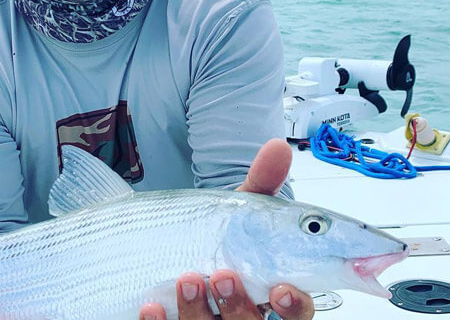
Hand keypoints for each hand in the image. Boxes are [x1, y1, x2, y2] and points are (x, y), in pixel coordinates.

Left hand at [137, 139, 314, 318]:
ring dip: (199, 311)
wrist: (166, 254)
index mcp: (273, 292)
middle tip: (222, 274)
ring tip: (186, 278)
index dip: (293, 307)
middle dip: (238, 306)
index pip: (297, 313)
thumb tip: (278, 147)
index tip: (280, 288)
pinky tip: (152, 306)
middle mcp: (247, 317)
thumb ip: (261, 184)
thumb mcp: (239, 212)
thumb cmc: (218, 240)